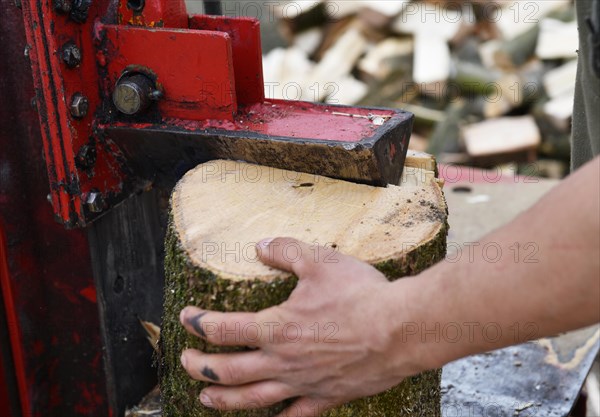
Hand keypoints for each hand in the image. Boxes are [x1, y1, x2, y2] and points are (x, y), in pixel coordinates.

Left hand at [179, 237, 422, 415]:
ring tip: (205, 398)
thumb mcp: (320, 261)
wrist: (401, 329)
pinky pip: (296, 415)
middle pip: (228, 371)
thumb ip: (285, 251)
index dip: (198, 323)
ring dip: (224, 399)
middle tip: (185, 361)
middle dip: (200, 367)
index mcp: (276, 328)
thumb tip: (260, 245)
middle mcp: (283, 361)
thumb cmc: (360, 295)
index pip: (222, 329)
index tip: (186, 317)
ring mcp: (303, 384)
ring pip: (252, 399)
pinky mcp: (327, 397)